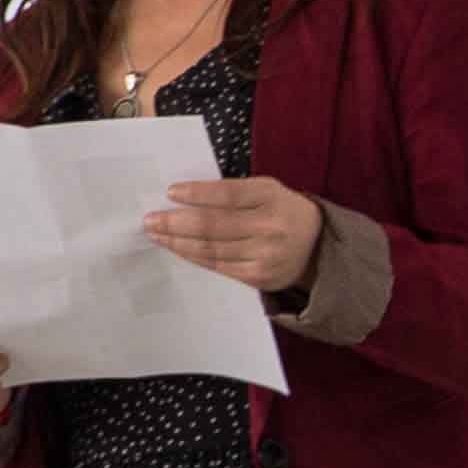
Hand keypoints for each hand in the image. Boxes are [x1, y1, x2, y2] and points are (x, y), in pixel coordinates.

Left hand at [148, 174, 322, 295]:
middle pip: (214, 225)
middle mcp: (270, 227)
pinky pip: (218, 266)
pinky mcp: (258, 277)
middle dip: (176, 222)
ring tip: (156, 234)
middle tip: (150, 220)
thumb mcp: (267, 191)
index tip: (170, 192)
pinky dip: (193, 256)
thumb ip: (234, 192)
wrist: (317, 248)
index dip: (198, 194)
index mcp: (272, 197)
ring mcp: (265, 255)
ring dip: (178, 241)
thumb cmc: (282, 211)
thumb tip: (184, 197)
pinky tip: (177, 248)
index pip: (228, 194)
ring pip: (211, 248)